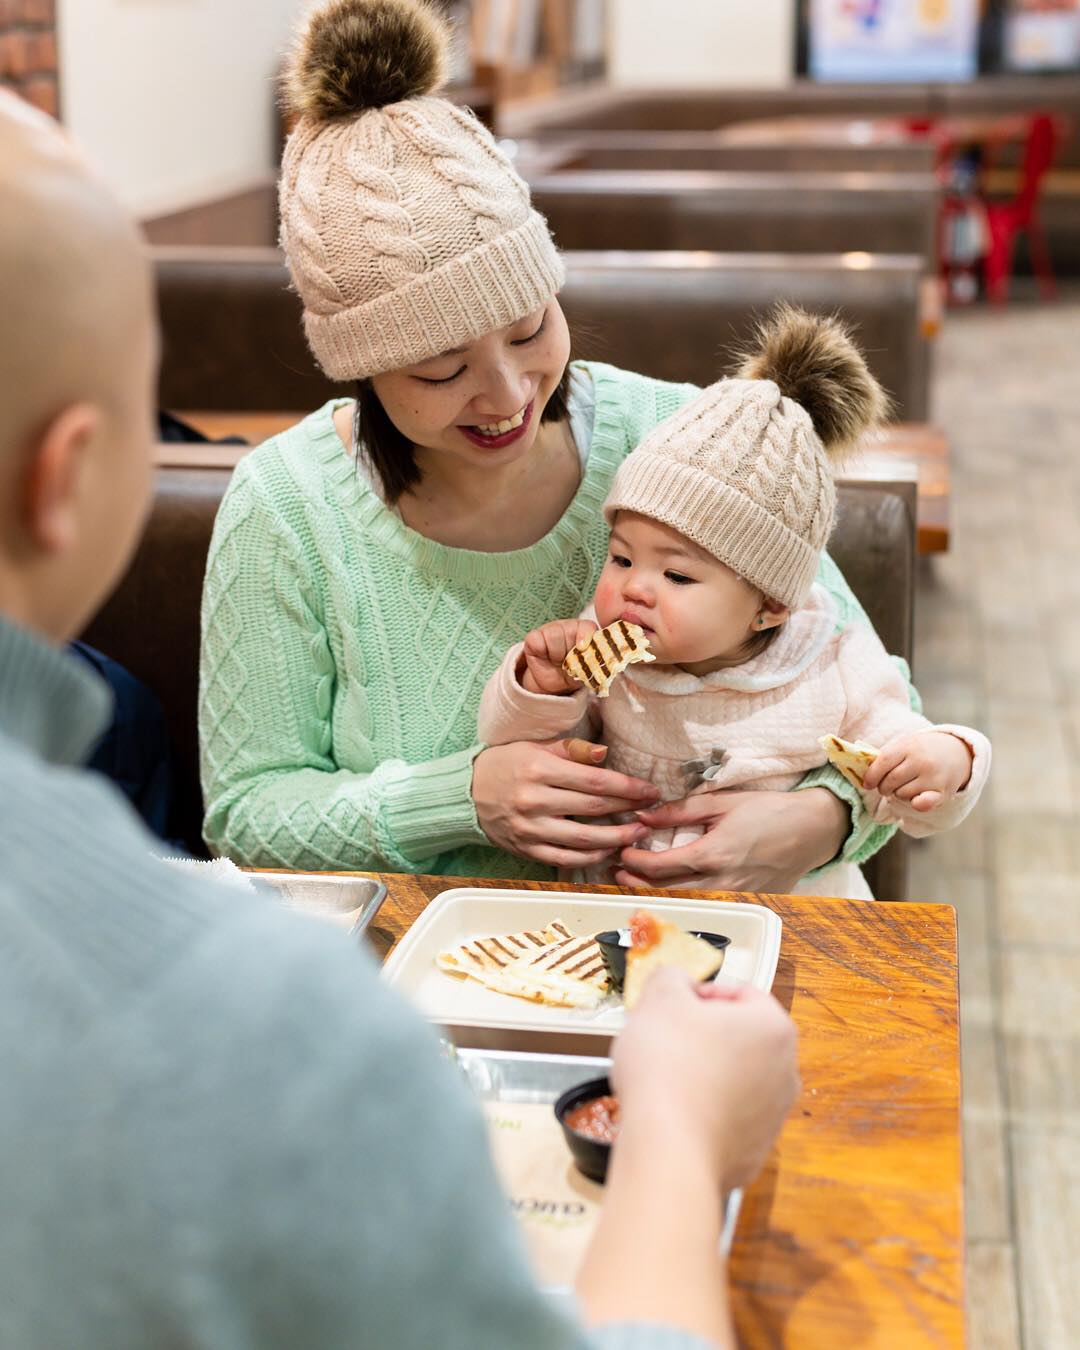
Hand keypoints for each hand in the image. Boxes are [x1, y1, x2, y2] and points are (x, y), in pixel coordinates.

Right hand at [471, 738, 658, 869]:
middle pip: (594, 807)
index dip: (628, 787)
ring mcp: (530, 828)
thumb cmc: (507, 765)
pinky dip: (591, 856)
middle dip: (629, 810)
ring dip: (617, 838)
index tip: (649, 791)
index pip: (595, 780)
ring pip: (584, 838)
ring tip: (637, 834)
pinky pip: (566, 857)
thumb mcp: (535, 747)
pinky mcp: (526, 848)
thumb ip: (572, 750)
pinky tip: (608, 850)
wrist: (468, 794)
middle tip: (650, 811)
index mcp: (539, 768)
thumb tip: (605, 754)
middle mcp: (534, 800)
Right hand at [519, 618, 596, 694]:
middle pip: (568, 632)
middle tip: (568, 662)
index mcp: (586, 632)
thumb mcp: (586, 670)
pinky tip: (544, 656)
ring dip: (555, 654)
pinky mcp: (534, 636)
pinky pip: (536, 639)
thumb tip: (596, 662)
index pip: (587, 626)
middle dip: (568, 653)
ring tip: (557, 661)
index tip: (582, 648)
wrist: (554, 684)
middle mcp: (568, 627)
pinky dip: (540, 651)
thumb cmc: (574, 672)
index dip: (586, 636)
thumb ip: (593, 661)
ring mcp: (550, 629)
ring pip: (553, 636)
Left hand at [611, 787, 848, 892]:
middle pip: (668, 891)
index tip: (623, 852)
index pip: (661, 866)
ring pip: (686, 902)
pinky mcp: (747, 903)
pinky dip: (685, 897)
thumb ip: (680, 811)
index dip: (635, 861)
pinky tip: (673, 888)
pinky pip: (708, 904)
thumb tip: (644, 816)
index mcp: (713, 854)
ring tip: (637, 881)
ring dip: (658, 892)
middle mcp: (722, 881)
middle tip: (618, 873)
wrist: (812, 830)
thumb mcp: (722, 802)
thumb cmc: (769, 811)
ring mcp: (735, 896)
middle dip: (638, 883)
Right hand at [612, 968, 798, 1191]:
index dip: (702, 992)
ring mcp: (773, 1116)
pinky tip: (673, 1110)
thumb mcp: (659, 998)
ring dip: (703, 1072)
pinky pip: (726, 1117)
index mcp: (773, 1028)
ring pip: (734, 1078)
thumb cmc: (670, 1072)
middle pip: (741, 1037)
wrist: (669, 1150)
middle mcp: (785, 1072)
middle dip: (703, 1034)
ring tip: (665, 1076)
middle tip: (666, 1036)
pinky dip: (703, 1110)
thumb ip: (671, 977)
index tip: (675, 1002)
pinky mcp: (753, 1150)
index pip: (742, 993)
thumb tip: (674, 982)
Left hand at [862, 730, 972, 811]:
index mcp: (908, 746)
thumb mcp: (905, 744)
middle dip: (883, 787)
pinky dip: (915, 804)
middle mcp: (921, 761)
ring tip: (905, 786)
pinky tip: (915, 800)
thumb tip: (865, 777)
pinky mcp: (942, 791)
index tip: (867, 784)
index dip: (871, 775)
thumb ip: (886, 757)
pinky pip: (922, 804)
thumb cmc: (921, 750)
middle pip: (890, 781)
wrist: (957, 751)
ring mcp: (933, 777)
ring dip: (898, 794)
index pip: (883, 762)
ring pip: (902, 794)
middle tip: (886, 786)